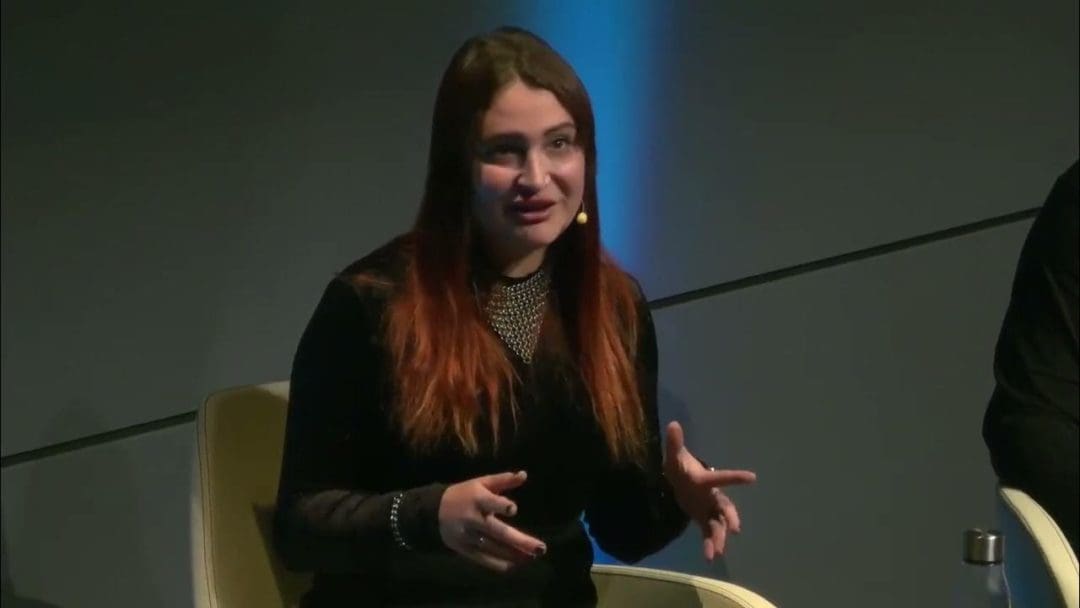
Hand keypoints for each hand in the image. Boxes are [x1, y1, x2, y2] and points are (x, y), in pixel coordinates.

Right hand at [438, 470, 546, 571]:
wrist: (435, 509)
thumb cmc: (465, 493)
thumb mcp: (482, 483)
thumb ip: (503, 480)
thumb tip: (524, 474)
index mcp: (478, 499)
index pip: (491, 502)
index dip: (501, 505)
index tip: (513, 509)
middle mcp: (473, 518)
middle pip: (498, 531)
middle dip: (521, 541)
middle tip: (541, 548)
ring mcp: (468, 536)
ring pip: (494, 548)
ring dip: (514, 554)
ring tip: (532, 557)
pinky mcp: (463, 549)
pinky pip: (483, 559)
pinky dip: (498, 563)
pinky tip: (513, 565)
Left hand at [663, 421, 756, 561]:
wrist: (680, 480)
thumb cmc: (680, 465)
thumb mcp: (674, 456)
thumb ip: (674, 442)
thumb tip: (672, 424)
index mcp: (706, 481)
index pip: (721, 478)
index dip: (736, 477)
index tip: (752, 477)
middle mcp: (712, 496)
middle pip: (724, 507)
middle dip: (729, 517)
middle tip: (735, 528)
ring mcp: (709, 509)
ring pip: (718, 524)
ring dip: (719, 537)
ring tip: (717, 552)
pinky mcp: (703, 518)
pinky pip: (708, 533)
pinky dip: (709, 544)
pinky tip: (710, 557)